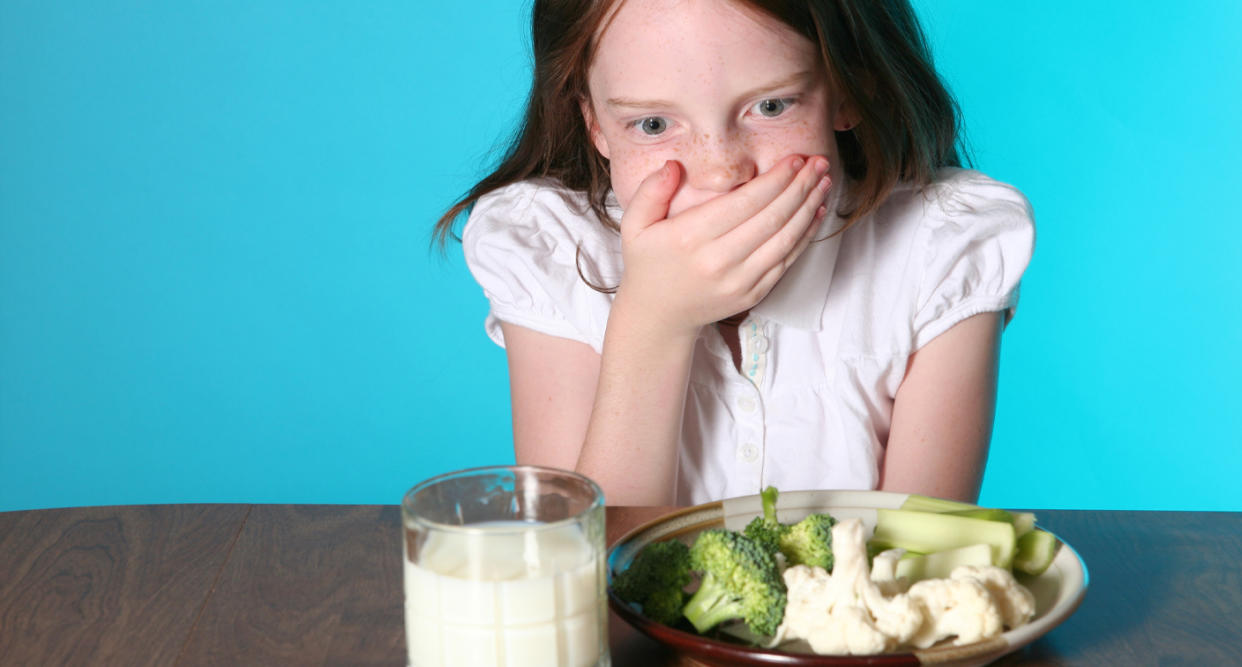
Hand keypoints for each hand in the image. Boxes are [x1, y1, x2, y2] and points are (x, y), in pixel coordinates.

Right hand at [614, 154, 830, 336]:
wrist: (659, 317)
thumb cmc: (649, 264)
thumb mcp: (635, 226)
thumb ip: (651, 192)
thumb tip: (674, 165)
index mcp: (690, 238)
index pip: (744, 202)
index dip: (775, 179)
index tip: (794, 159)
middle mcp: (718, 261)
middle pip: (771, 217)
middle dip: (800, 186)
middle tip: (818, 162)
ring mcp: (739, 281)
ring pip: (785, 239)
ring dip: (810, 207)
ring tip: (824, 182)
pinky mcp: (753, 294)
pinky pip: (786, 261)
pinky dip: (805, 235)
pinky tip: (816, 212)